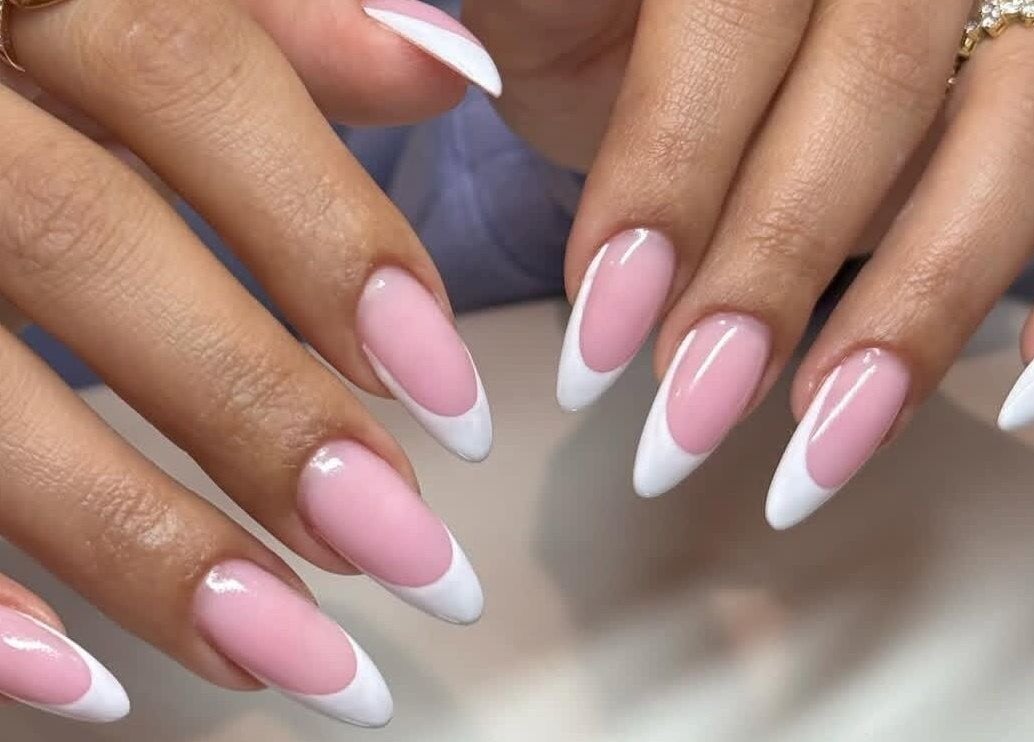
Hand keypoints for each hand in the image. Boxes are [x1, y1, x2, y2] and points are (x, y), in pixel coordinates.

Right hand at [0, 0, 498, 725]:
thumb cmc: (20, 17)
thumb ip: (285, 17)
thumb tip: (443, 63)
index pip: (197, 79)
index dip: (334, 243)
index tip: (453, 400)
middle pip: (86, 243)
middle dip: (261, 414)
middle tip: (406, 553)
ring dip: (139, 543)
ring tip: (294, 656)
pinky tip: (80, 683)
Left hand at [466, 0, 1033, 526]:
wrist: (680, 27)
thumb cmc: (596, 26)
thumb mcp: (544, 14)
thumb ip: (501, 18)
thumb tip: (421, 55)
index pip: (725, 21)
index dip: (670, 168)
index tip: (604, 322)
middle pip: (868, 83)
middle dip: (773, 265)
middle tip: (684, 417)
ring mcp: (973, 13)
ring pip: (998, 136)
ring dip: (908, 310)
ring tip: (815, 449)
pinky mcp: (1014, 85)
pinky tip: (1010, 403)